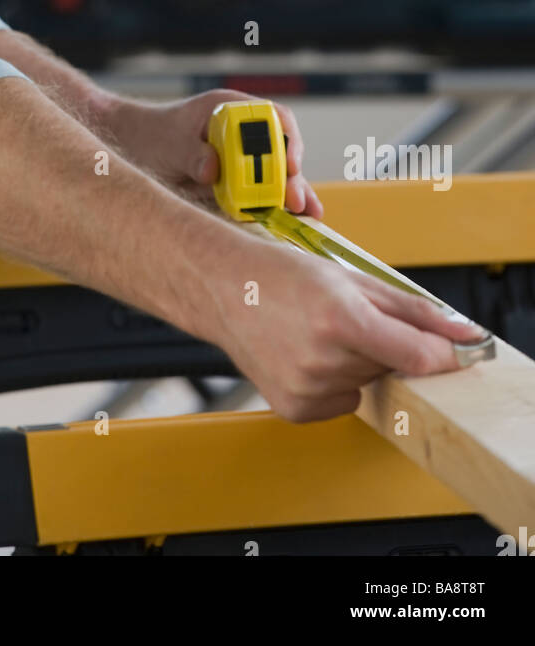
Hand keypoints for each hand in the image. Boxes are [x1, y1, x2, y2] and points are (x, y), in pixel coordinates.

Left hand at [102, 89, 322, 218]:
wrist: (134, 149)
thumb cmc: (153, 134)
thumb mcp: (169, 141)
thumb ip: (190, 152)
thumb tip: (211, 168)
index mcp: (231, 112)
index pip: (273, 118)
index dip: (287, 139)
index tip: (289, 164)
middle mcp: (243, 136)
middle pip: (281, 153)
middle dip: (293, 178)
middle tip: (296, 201)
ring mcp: (242, 162)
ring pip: (277, 178)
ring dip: (292, 197)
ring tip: (308, 218)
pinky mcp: (235, 186)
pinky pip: (260, 198)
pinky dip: (275, 211)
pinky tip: (291, 227)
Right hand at [213, 228, 488, 421]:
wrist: (223, 287)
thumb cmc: (280, 274)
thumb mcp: (351, 278)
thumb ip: (413, 310)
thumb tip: (461, 334)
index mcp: (341, 319)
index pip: (417, 356)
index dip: (440, 353)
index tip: (449, 349)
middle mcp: (322, 359)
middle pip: (390, 367)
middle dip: (383, 345)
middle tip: (347, 318)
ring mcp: (306, 389)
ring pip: (366, 384)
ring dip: (357, 363)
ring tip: (317, 333)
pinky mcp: (295, 409)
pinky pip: (342, 402)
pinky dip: (334, 383)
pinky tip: (305, 355)